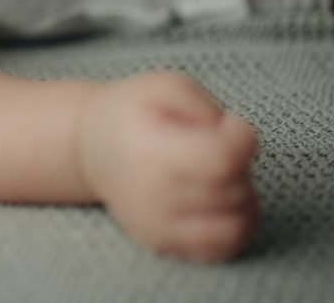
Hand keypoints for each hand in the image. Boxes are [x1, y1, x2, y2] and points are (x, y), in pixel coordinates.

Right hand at [78, 71, 259, 261]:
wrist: (91, 149)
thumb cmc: (134, 113)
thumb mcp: (164, 85)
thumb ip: (203, 104)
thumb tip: (235, 140)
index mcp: (150, 149)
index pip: (222, 159)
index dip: (241, 138)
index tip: (230, 124)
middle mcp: (152, 195)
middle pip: (233, 187)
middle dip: (238, 163)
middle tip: (215, 146)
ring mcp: (158, 225)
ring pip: (237, 224)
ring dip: (242, 197)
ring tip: (220, 176)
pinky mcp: (165, 244)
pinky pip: (224, 248)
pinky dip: (236, 226)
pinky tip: (222, 202)